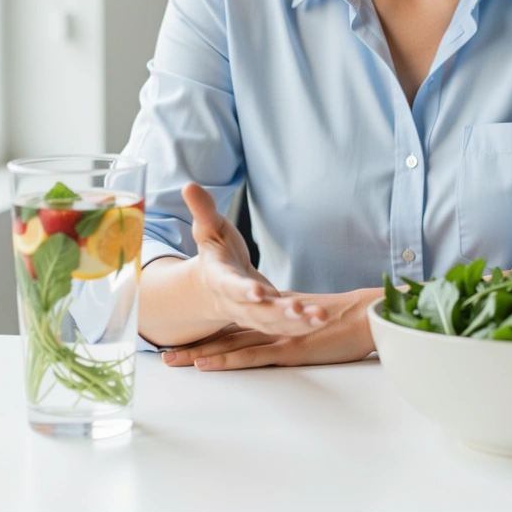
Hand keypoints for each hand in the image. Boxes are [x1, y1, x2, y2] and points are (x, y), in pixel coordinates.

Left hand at [160, 287, 379, 370]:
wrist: (367, 317)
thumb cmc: (347, 321)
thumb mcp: (313, 319)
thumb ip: (294, 321)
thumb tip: (283, 325)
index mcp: (275, 318)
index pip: (236, 325)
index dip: (209, 333)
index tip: (184, 340)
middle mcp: (271, 326)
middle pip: (225, 336)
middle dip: (194, 346)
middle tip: (162, 354)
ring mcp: (278, 337)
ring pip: (230, 346)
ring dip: (199, 354)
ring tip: (170, 361)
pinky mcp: (289, 350)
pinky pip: (251, 357)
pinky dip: (226, 361)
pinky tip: (204, 365)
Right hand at [184, 182, 327, 335]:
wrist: (215, 284)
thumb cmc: (216, 250)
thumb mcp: (208, 227)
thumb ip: (202, 209)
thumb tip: (189, 184)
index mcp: (219, 278)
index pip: (230, 285)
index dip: (242, 290)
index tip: (256, 292)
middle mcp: (235, 302)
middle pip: (255, 312)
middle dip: (276, 312)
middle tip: (297, 309)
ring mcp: (252, 315)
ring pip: (273, 324)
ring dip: (296, 324)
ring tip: (320, 317)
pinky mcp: (268, 319)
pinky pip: (285, 327)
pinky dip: (303, 326)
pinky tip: (322, 319)